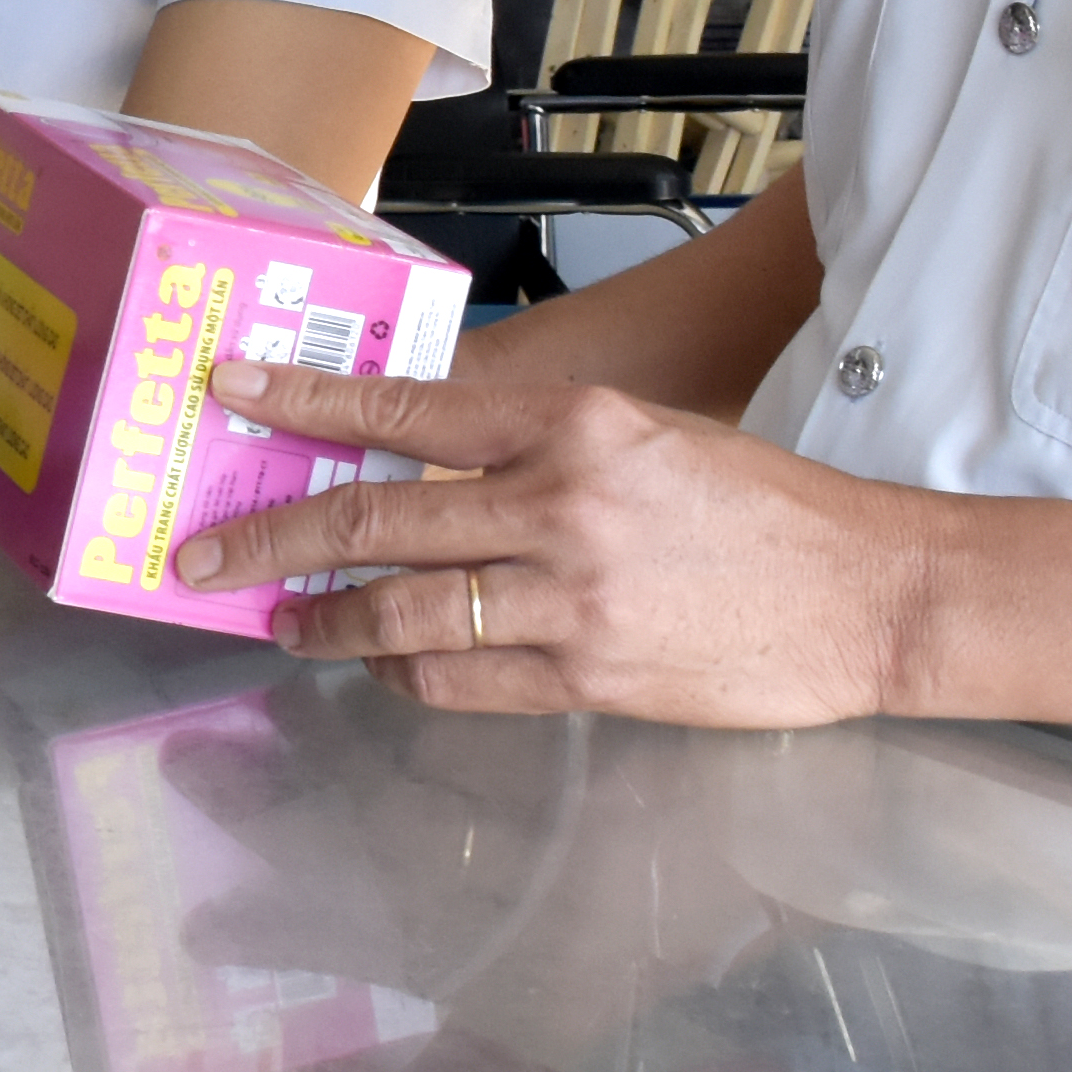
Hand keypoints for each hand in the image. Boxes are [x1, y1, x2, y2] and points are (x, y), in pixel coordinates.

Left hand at [179, 358, 930, 728]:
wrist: (868, 593)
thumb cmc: (761, 505)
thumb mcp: (645, 432)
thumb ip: (533, 440)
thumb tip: (417, 453)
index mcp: (573, 422)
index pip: (405, 407)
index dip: (306, 402)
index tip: (231, 392)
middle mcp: (561, 503)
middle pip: (376, 518)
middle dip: (272, 538)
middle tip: (202, 554)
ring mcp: (573, 598)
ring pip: (403, 611)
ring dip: (328, 621)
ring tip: (286, 621)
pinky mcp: (590, 677)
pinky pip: (461, 679)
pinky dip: (406, 672)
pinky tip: (386, 665)